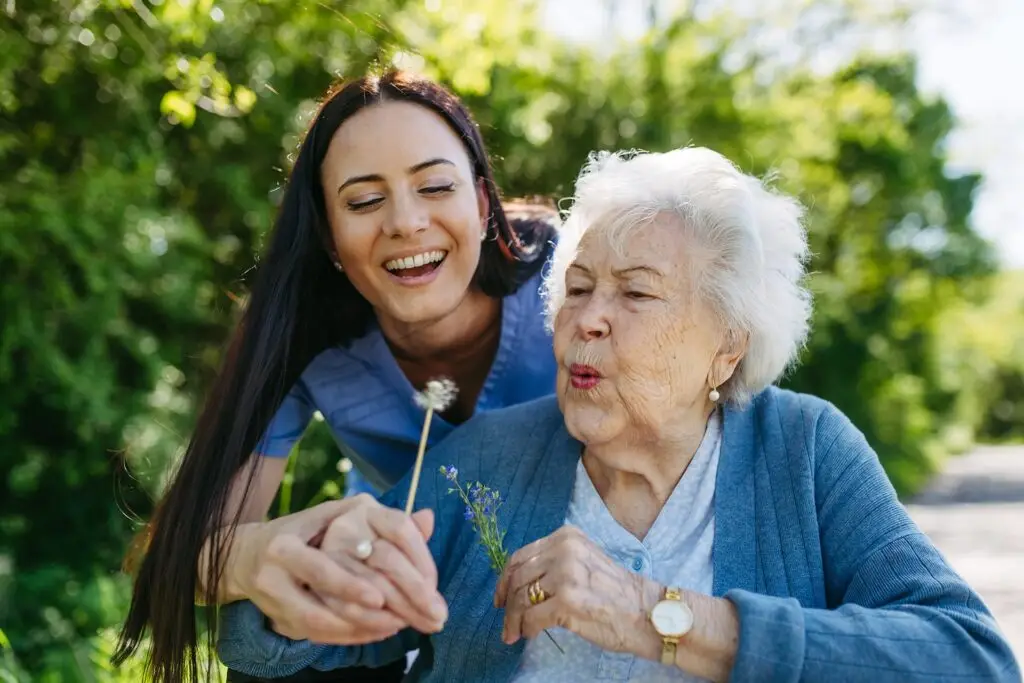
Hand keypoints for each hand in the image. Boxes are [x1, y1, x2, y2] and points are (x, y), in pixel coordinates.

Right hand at [231, 494, 444, 644]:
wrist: (246, 556)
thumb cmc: (304, 531)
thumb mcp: (333, 516)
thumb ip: (380, 519)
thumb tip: (428, 517)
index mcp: (290, 539)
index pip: (323, 566)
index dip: (350, 585)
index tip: (381, 598)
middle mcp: (277, 567)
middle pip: (320, 599)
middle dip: (360, 613)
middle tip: (399, 620)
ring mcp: (273, 595)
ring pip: (317, 621)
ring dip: (359, 629)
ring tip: (395, 626)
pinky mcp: (277, 617)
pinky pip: (315, 634)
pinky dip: (348, 636)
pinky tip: (377, 632)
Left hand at [494, 525, 660, 653]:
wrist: (647, 612)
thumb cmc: (617, 593)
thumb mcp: (584, 562)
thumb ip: (554, 563)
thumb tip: (518, 583)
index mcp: (566, 537)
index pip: (521, 556)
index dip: (504, 579)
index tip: (499, 598)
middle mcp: (564, 550)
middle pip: (518, 577)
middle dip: (507, 603)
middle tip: (506, 622)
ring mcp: (566, 575)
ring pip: (521, 598)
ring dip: (513, 620)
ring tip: (513, 634)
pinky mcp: (568, 602)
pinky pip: (532, 618)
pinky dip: (526, 629)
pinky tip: (529, 635)